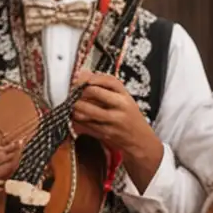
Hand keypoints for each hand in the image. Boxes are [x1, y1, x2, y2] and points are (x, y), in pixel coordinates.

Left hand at [69, 73, 164, 189]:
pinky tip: (76, 116)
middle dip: (79, 91)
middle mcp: (120, 107)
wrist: (140, 139)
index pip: (109, 81)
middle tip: (73, 92)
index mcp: (125, 96)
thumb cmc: (129, 116)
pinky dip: (77, 119)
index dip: (92, 78)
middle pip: (94, 92)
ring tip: (73, 105)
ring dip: (75, 107)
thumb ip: (104, 86)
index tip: (81, 78)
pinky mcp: (105, 134)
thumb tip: (82, 73)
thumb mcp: (123, 99)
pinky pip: (85, 124)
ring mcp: (112, 121)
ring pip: (86, 110)